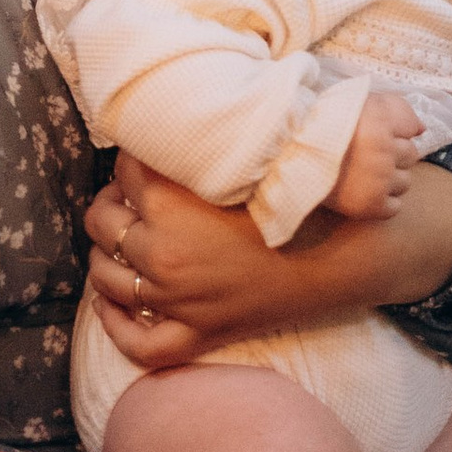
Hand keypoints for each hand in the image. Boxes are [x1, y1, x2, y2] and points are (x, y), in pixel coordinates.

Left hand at [83, 153, 451, 371]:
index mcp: (171, 202)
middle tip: (131, 196)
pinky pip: (137, 342)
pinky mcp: (197, 334)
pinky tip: (110, 301)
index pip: (125, 167)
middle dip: (112, 201)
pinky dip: (115, 322)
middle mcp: (163, 252)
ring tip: (120, 239)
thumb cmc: (304, 196)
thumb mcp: (252, 154)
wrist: (347, 255)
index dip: (136, 157)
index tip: (150, 154)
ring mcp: (177, 299)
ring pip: (107, 276)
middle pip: (103, 219)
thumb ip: (209, 135)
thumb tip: (174, 110)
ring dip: (106, 254)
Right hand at [329, 87, 422, 219]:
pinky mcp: (372, 205)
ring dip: (389, 180)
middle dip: (393, 155)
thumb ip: (395, 107)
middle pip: (411, 156)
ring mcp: (380, 180)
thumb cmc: (324, 124)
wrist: (289, 156)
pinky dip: (383, 202)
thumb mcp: (360, 102)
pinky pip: (394, 207)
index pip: (411, 129)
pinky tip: (364, 192)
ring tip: (364, 175)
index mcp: (380, 121)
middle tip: (368, 156)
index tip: (376, 135)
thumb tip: (421, 129)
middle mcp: (385, 151)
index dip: (395, 132)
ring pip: (405, 182)